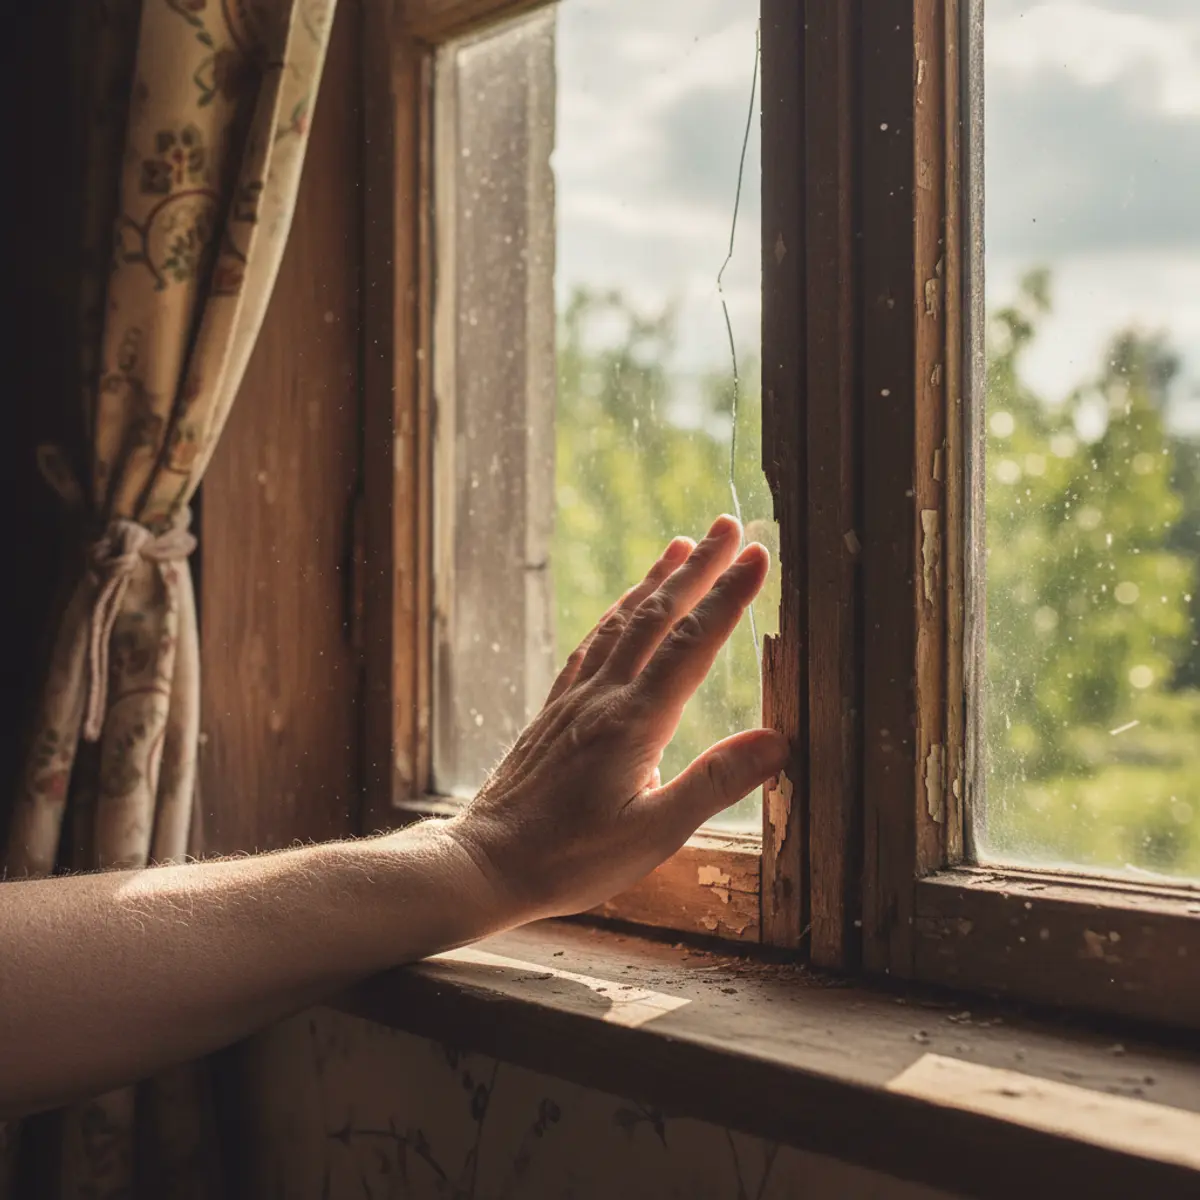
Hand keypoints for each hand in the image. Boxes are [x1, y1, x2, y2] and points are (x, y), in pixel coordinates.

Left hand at [444, 515, 788, 925]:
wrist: (486, 862)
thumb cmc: (571, 859)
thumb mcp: (653, 835)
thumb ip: (714, 784)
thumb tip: (778, 741)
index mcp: (633, 722)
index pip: (691, 644)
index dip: (727, 597)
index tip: (757, 555)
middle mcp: (603, 696)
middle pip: (656, 615)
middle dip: (697, 567)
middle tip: (727, 525)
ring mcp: (575, 699)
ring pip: (621, 622)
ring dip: (654, 580)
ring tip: (679, 546)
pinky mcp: (556, 710)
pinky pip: (591, 644)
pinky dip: (616, 614)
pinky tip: (623, 607)